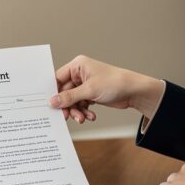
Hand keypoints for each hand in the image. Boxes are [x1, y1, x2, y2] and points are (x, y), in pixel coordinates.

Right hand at [49, 55, 164, 122]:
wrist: (134, 92)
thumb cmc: (114, 83)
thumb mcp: (89, 90)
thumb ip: (69, 97)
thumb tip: (52, 101)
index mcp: (77, 65)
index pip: (57, 78)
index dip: (53, 92)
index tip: (50, 105)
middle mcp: (80, 74)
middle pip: (64, 92)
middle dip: (68, 106)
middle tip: (67, 117)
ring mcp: (85, 85)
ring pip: (73, 101)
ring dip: (77, 111)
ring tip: (83, 118)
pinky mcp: (91, 94)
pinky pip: (81, 104)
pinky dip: (84, 111)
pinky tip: (91, 116)